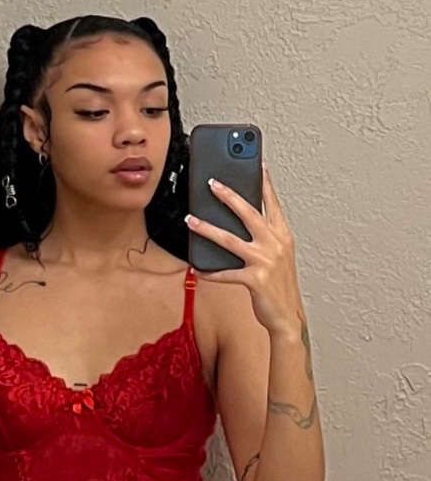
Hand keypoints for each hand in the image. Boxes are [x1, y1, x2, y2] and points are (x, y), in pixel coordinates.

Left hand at [185, 164, 303, 335]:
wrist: (288, 316)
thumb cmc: (280, 286)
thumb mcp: (278, 256)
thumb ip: (264, 238)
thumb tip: (239, 223)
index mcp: (283, 236)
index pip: (272, 204)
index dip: (265, 183)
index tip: (258, 164)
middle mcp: (275, 245)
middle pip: (249, 214)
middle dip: (229, 196)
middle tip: (212, 183)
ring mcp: (265, 262)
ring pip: (230, 240)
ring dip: (207, 229)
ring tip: (191, 220)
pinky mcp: (254, 280)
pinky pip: (226, 273)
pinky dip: (210, 272)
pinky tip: (198, 268)